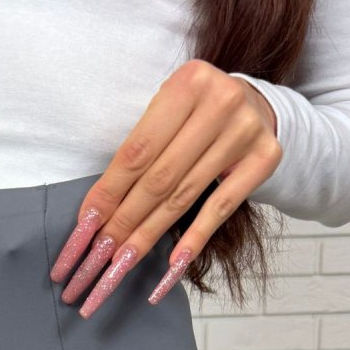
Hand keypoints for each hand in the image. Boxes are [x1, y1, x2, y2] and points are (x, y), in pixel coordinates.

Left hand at [48, 60, 282, 317]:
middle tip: (98, 257)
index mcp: (187, 84)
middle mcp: (220, 102)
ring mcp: (246, 131)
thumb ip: (139, 150)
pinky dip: (194, 238)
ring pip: (184, 196)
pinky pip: (222, 208)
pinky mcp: (265, 159)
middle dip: (123, 222)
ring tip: (121, 266)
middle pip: (159, 178)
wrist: (256, 105)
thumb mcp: (166, 113)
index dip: (108, 193)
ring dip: (148, 236)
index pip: (136, 152)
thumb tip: (96, 211)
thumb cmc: (195, 114)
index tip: (84, 228)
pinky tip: (172, 264)